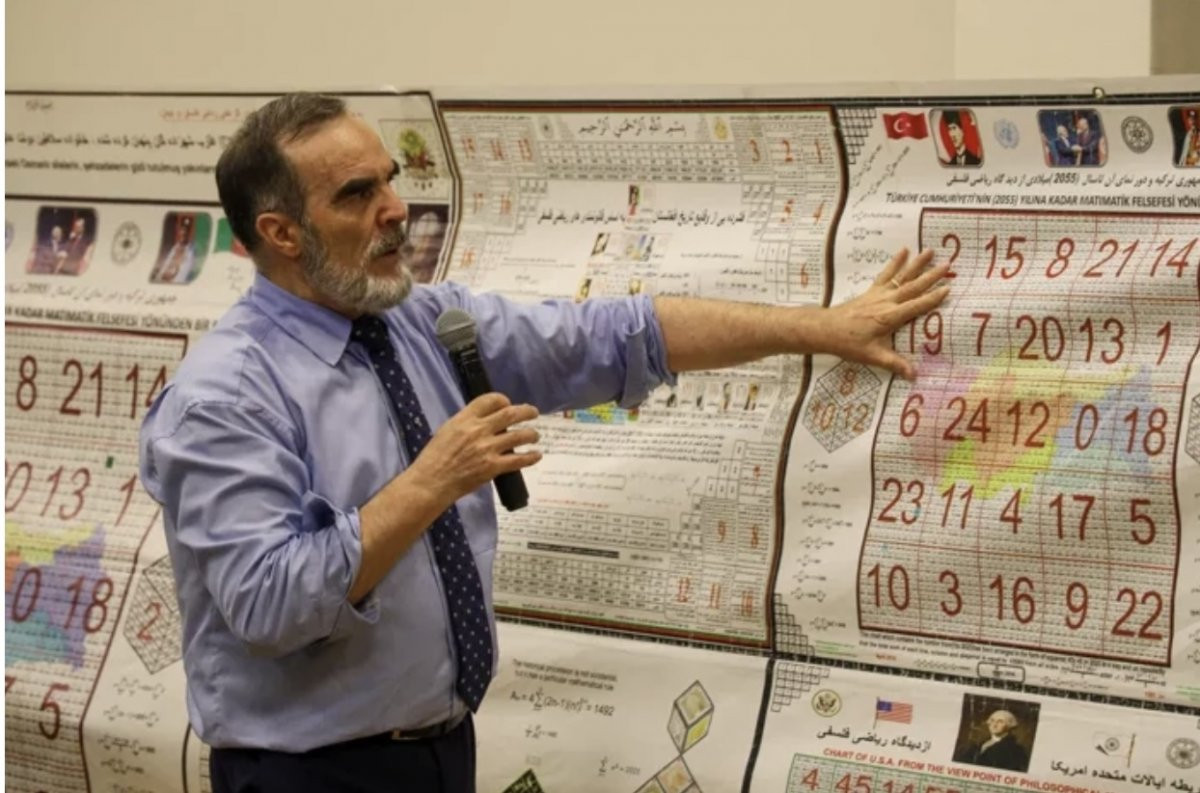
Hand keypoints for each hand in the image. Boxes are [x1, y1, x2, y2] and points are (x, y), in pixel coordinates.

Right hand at [407, 393, 541, 504]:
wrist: (431, 482)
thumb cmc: (434, 458)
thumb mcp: (447, 431)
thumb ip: (467, 424)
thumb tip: (485, 422)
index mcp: (464, 419)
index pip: (489, 400)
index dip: (503, 400)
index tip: (508, 404)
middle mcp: (478, 430)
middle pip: (510, 414)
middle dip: (526, 411)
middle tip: (534, 413)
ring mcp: (487, 449)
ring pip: (519, 435)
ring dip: (531, 434)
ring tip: (535, 435)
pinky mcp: (493, 467)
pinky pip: (518, 460)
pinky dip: (531, 457)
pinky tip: (536, 455)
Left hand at [822, 247, 949, 380]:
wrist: (826, 330)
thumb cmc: (849, 343)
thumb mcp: (872, 356)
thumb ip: (894, 364)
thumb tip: (914, 376)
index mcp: (890, 317)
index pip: (916, 306)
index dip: (932, 298)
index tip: (948, 288)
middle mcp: (886, 302)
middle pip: (912, 287)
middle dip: (931, 276)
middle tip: (947, 265)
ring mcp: (878, 295)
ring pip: (901, 277)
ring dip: (916, 264)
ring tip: (929, 250)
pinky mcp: (871, 292)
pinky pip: (886, 275)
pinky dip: (895, 263)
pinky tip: (903, 251)